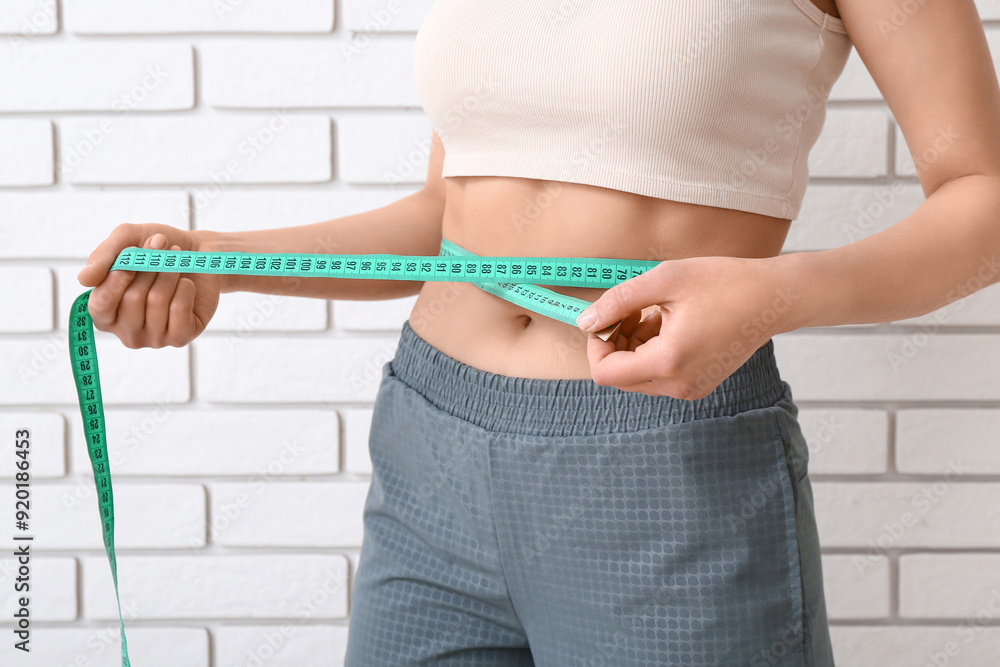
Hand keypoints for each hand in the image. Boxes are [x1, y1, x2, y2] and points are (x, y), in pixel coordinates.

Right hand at [76, 223, 220, 348]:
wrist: (198, 253)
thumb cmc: (156, 250)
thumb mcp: (126, 240)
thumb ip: (102, 257)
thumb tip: (84, 280)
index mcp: (105, 313)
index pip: (101, 304)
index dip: (117, 278)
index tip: (134, 250)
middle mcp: (126, 331)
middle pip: (131, 300)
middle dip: (149, 266)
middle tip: (162, 243)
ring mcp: (153, 338)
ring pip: (157, 302)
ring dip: (169, 273)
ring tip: (176, 259)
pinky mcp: (180, 337)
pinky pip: (180, 312)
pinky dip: (185, 289)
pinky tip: (187, 283)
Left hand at [575, 255, 797, 397]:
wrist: (774, 298)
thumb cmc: (725, 283)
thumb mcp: (664, 280)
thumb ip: (618, 301)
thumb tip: (585, 321)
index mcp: (669, 362)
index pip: (606, 373)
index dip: (596, 345)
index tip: (607, 317)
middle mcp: (679, 385)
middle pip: (620, 377)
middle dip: (615, 343)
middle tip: (631, 309)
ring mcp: (691, 388)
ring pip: (638, 376)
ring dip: (634, 345)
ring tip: (654, 312)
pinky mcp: (699, 384)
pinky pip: (659, 374)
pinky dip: (653, 351)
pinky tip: (668, 323)